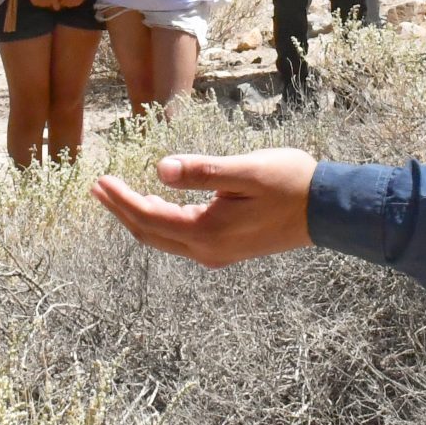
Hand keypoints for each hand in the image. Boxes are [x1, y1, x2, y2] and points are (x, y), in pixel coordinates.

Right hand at [24, 0, 63, 10]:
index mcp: (53, 2)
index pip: (57, 7)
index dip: (57, 3)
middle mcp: (47, 5)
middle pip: (50, 5)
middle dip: (50, 0)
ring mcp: (40, 4)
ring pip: (43, 4)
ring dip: (44, 0)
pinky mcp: (34, 2)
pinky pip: (37, 2)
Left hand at [91, 149, 316, 266]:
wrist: (328, 210)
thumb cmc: (290, 183)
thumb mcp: (245, 171)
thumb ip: (202, 171)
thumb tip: (160, 171)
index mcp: (207, 232)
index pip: (150, 218)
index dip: (121, 200)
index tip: (100, 181)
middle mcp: (207, 250)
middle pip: (150, 233)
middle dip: (121, 210)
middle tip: (97, 188)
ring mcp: (217, 253)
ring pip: (164, 238)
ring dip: (138, 216)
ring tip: (116, 195)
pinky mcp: (227, 248)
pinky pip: (181, 238)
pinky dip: (159, 221)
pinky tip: (156, 204)